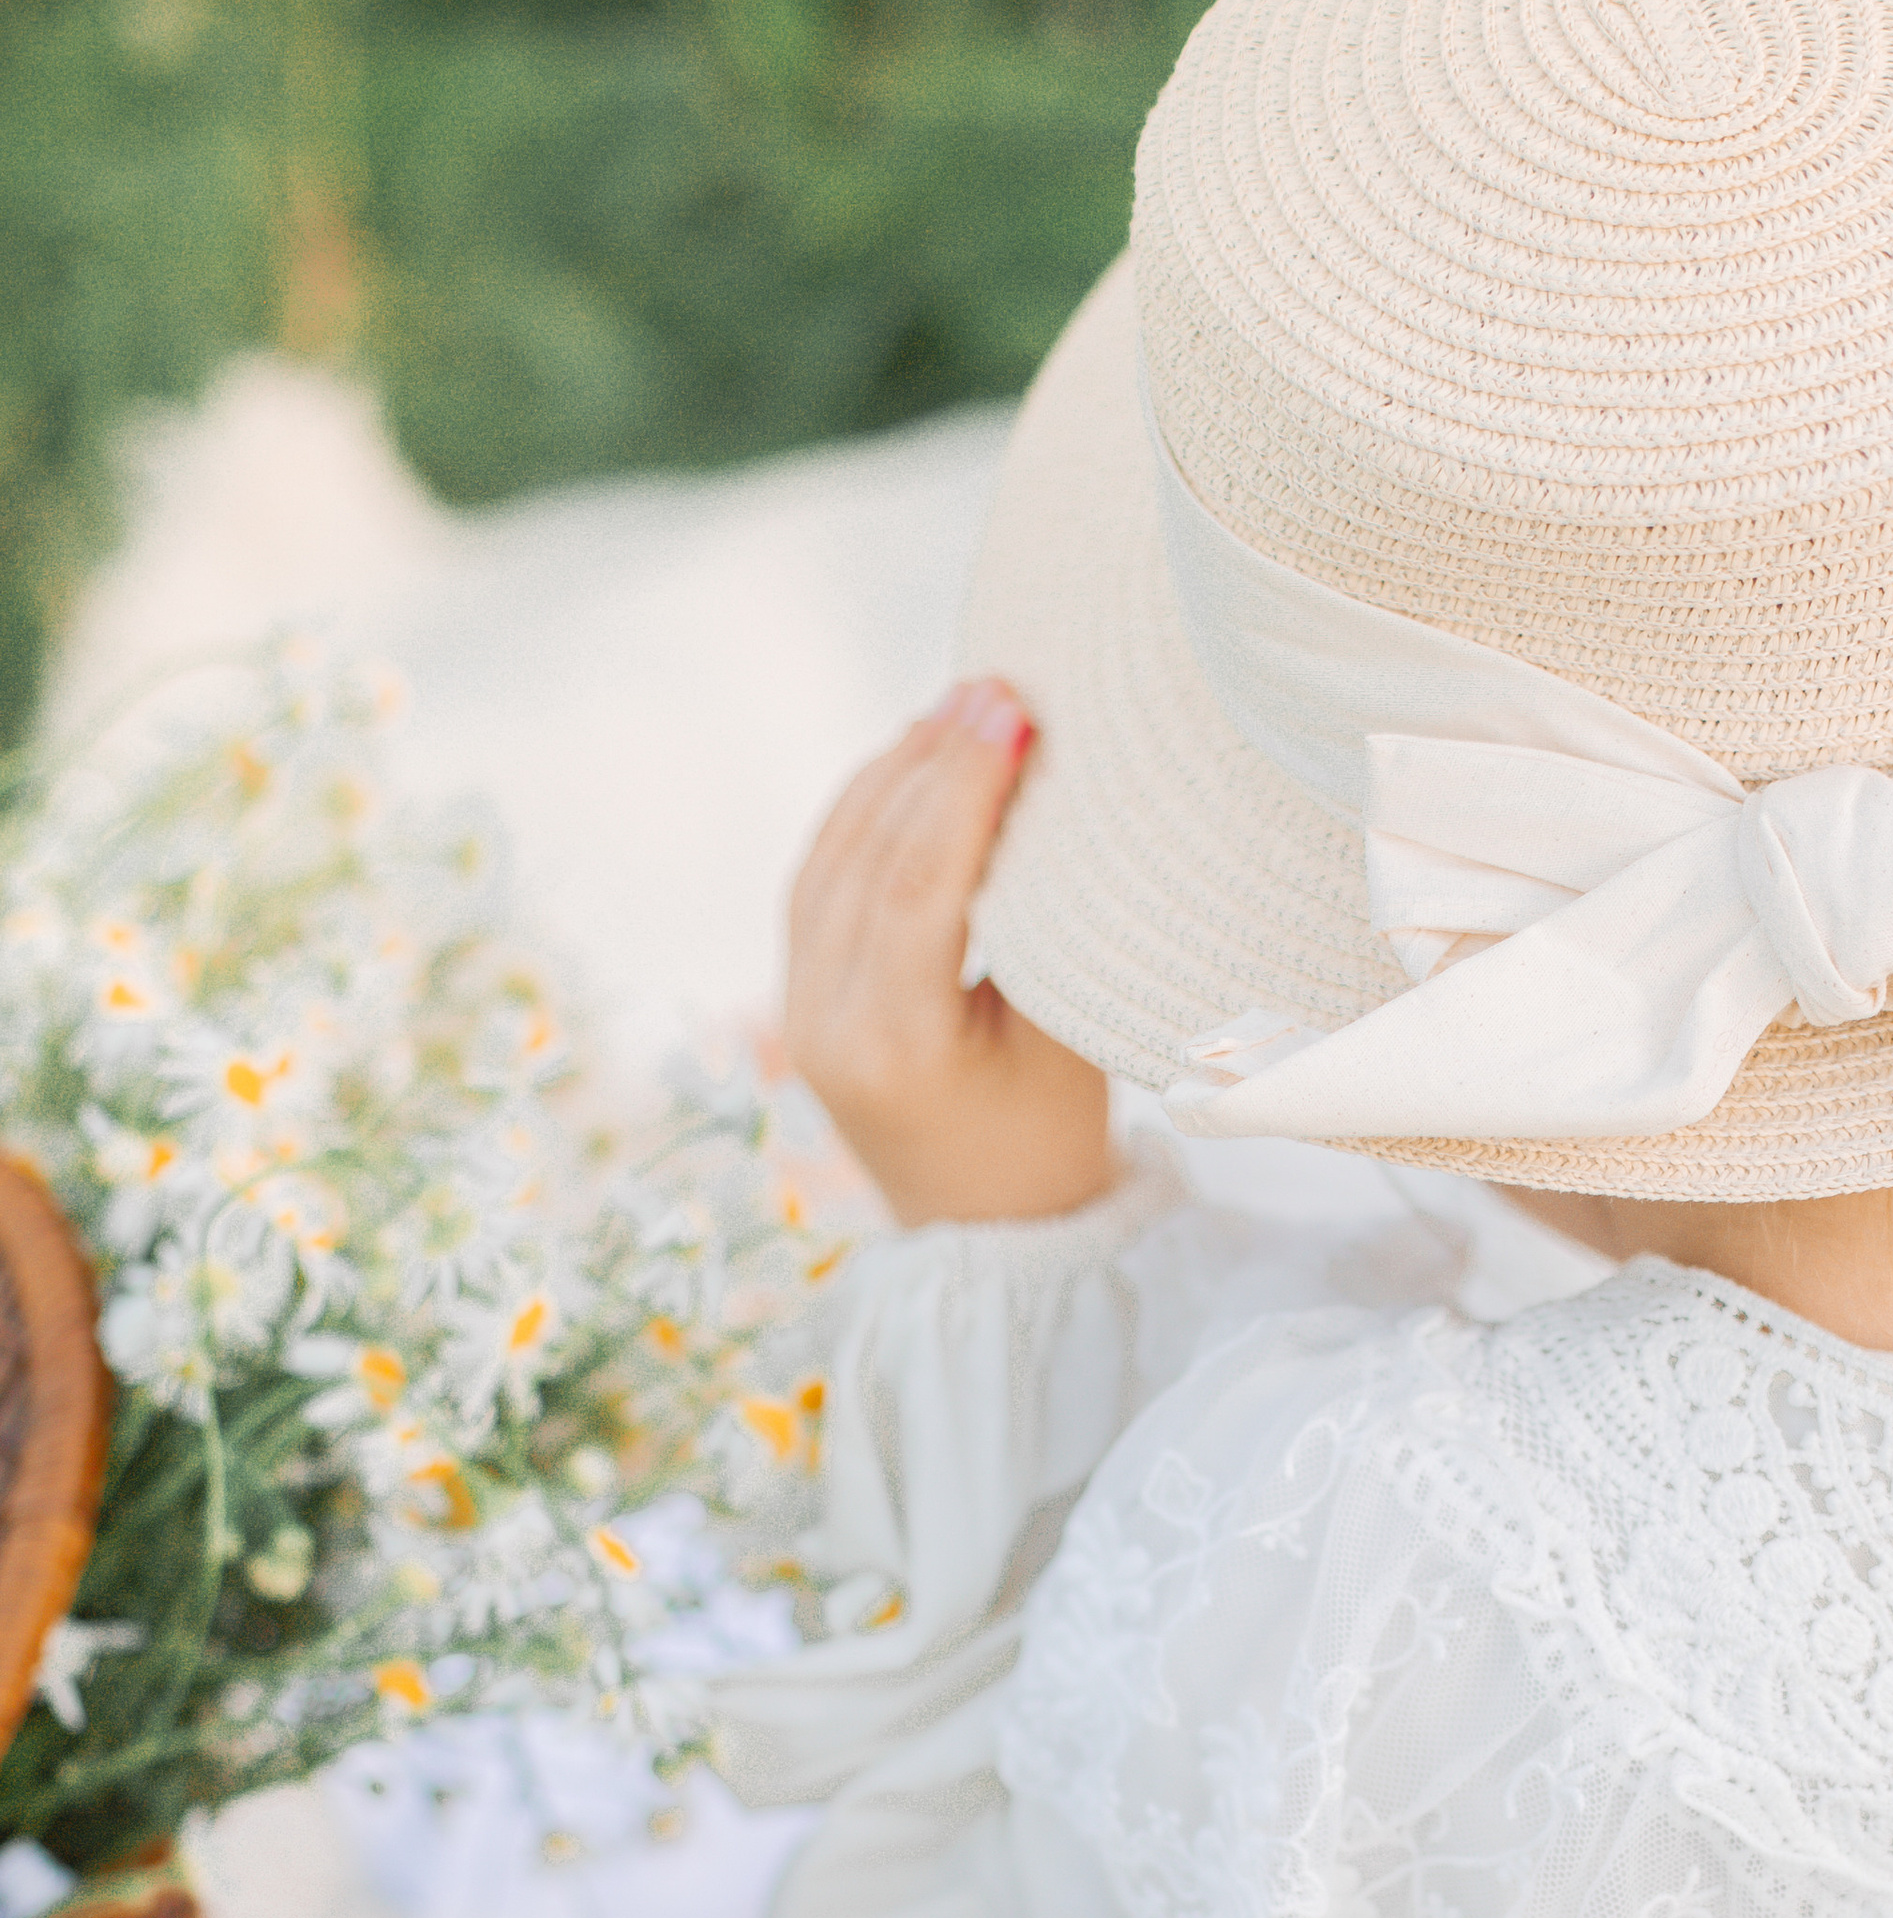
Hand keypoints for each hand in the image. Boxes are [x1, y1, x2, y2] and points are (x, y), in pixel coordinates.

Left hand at [784, 679, 1114, 1226]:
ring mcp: (800, 1012)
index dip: (965, 787)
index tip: (1014, 711)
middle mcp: (827, 1027)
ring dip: (893, 772)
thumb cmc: (1050, 1138)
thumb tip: (1050, 795)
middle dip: (931, 760)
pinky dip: (863, 811)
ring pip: (831, 858)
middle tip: (994, 686)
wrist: (985, 1231)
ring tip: (957, 706)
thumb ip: (1046, 927)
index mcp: (898, 1049)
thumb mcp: (1069, 1039)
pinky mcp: (798, 997)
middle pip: (869, 859)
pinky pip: (818, 879)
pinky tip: (909, 760)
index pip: (920, 886)